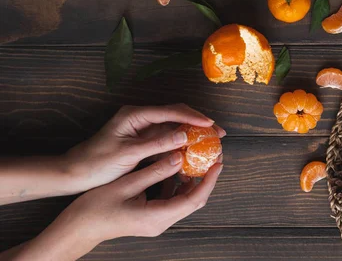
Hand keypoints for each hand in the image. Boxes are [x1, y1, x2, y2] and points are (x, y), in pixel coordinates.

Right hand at [8, 154, 222, 260]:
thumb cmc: (95, 209)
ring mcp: (157, 221)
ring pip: (183, 199)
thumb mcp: (126, 185)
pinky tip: (173, 167)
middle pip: (193, 200)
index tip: (218, 162)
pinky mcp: (151, 217)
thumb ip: (155, 171)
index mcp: (157, 216)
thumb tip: (178, 157)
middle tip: (211, 156)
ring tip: (195, 157)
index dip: (209, 180)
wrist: (77, 229)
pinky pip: (171, 199)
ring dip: (191, 179)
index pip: (194, 198)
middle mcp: (161, 222)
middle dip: (205, 178)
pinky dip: (176, 183)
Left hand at [63, 104, 225, 192]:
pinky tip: (194, 151)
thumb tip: (184, 136)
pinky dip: (182, 144)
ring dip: (193, 133)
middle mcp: (141, 118)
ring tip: (212, 141)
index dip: (193, 117)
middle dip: (199, 122)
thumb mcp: (128, 154)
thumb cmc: (97, 163)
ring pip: (174, 127)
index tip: (211, 124)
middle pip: (176, 115)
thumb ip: (157, 144)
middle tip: (219, 132)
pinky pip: (168, 139)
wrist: (75, 174)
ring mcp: (142, 129)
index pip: (170, 111)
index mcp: (135, 115)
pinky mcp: (143, 141)